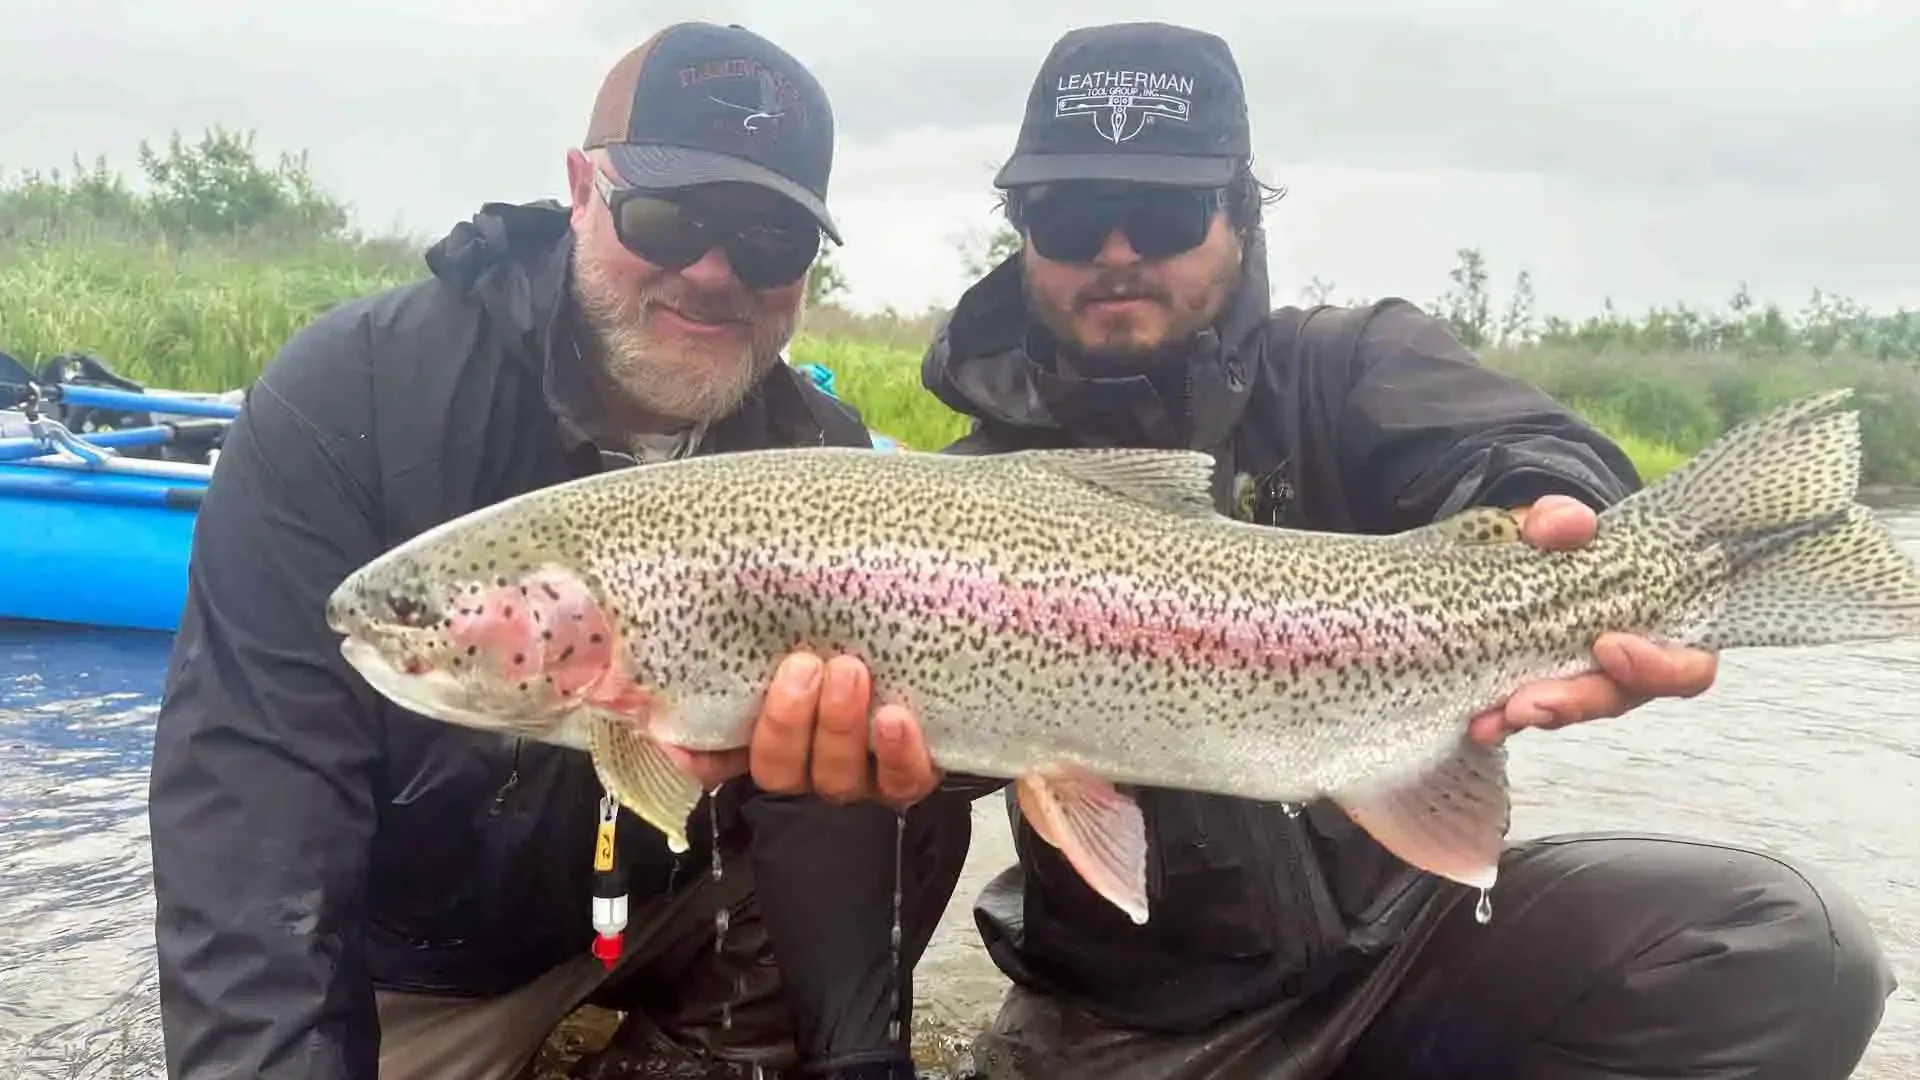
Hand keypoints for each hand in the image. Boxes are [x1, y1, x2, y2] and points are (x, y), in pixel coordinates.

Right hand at [666, 652, 942, 809]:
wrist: (914, 644)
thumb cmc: (833, 642)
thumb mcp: (776, 641)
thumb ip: (721, 665)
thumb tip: (649, 684)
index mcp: (766, 742)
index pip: (718, 765)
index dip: (702, 758)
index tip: (691, 740)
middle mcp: (806, 771)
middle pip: (784, 770)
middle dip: (788, 721)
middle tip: (804, 666)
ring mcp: (858, 779)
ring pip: (838, 775)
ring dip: (839, 726)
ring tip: (849, 672)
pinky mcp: (908, 775)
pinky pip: (903, 781)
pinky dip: (898, 754)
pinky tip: (896, 719)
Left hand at [1466, 494, 1719, 746]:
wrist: (1509, 552)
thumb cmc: (1556, 543)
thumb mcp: (1556, 522)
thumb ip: (1563, 518)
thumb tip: (1567, 524)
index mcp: (1659, 623)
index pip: (1690, 666)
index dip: (1662, 669)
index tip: (1609, 646)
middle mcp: (1627, 663)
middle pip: (1621, 698)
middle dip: (1578, 701)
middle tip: (1530, 702)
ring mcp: (1582, 681)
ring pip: (1572, 711)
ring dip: (1535, 715)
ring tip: (1492, 720)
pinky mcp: (1539, 691)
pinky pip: (1528, 713)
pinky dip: (1502, 718)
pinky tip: (1479, 721)